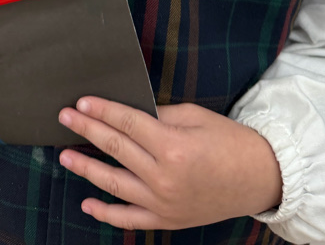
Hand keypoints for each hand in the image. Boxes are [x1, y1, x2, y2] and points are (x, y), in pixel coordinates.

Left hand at [58, 97, 281, 230]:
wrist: (259, 178)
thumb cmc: (229, 141)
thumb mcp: (195, 116)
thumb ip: (159, 116)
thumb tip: (129, 113)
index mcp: (173, 146)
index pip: (127, 124)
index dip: (102, 111)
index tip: (81, 102)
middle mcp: (164, 177)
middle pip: (116, 149)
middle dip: (87, 131)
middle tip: (65, 118)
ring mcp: (164, 202)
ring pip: (114, 184)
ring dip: (87, 169)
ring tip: (65, 156)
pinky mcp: (168, 220)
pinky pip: (129, 219)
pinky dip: (106, 213)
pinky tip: (87, 203)